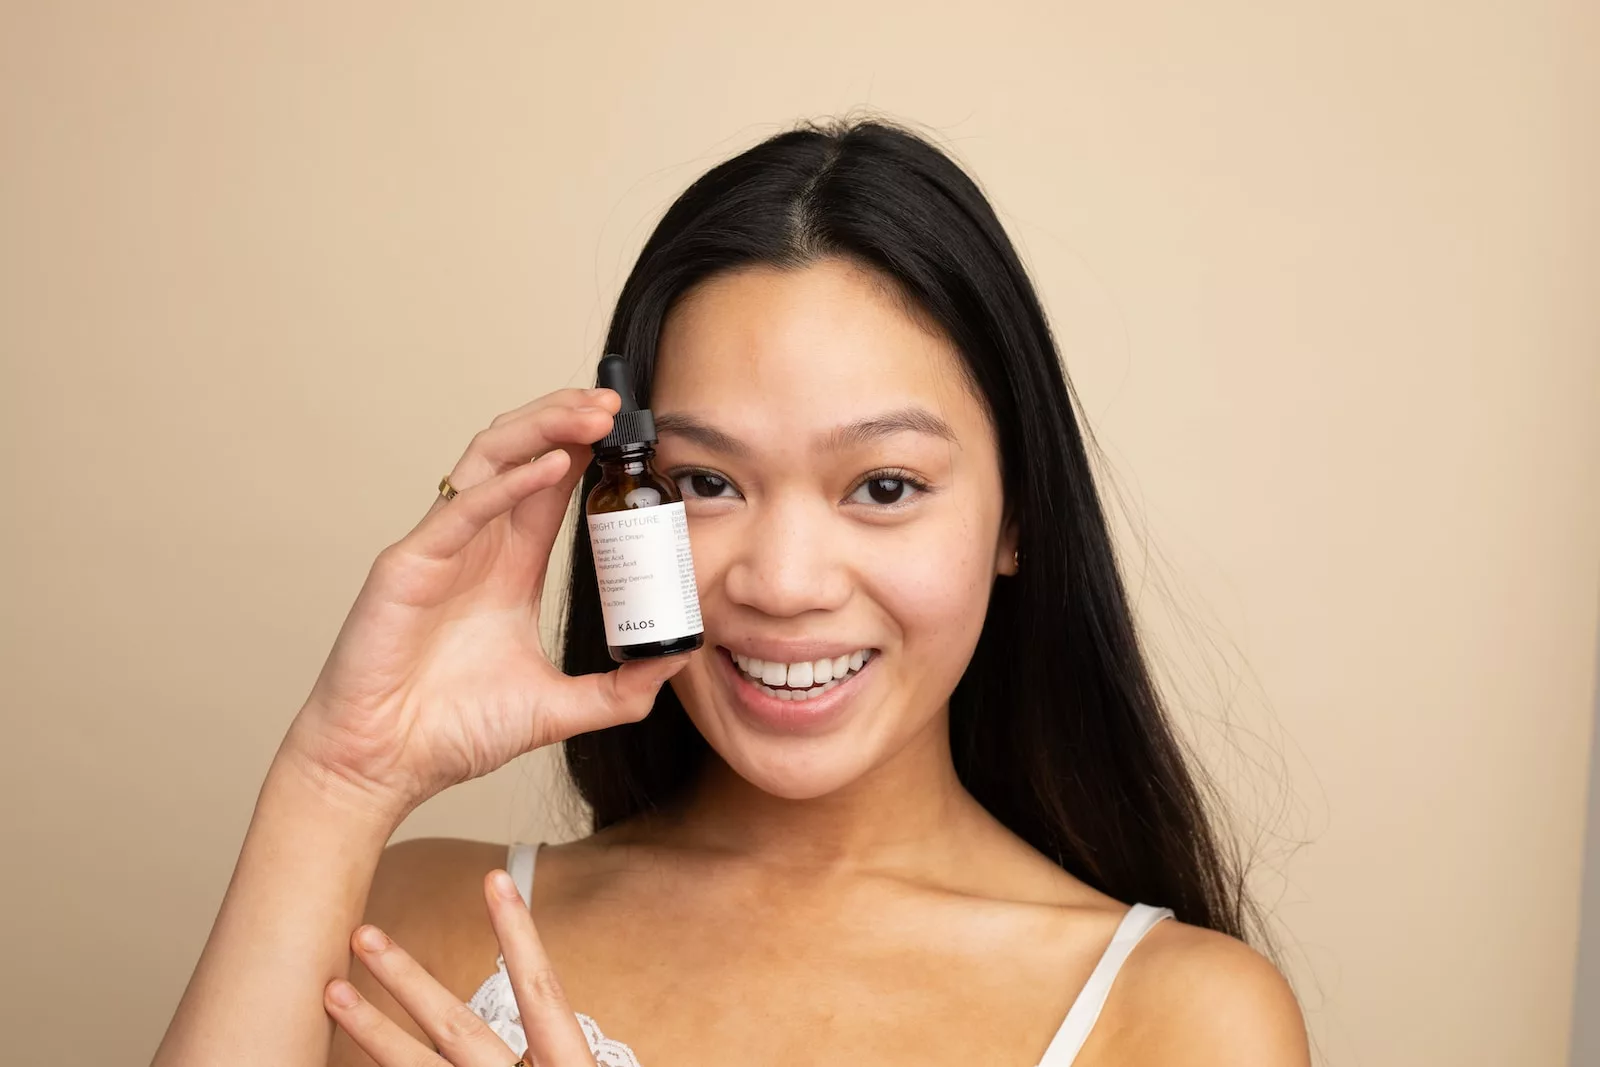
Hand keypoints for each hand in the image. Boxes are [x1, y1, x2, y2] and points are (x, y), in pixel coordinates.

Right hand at [283, 386, 689, 815]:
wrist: (385, 765)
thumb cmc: (452, 732)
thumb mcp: (558, 706)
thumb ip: (618, 690)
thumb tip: (677, 665)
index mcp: (508, 566)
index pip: (550, 484)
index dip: (585, 448)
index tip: (631, 433)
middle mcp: (475, 545)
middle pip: (521, 452)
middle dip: (567, 419)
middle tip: (615, 407)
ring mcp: (440, 548)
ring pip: (489, 460)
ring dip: (541, 429)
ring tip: (590, 415)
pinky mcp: (410, 565)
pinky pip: (463, 509)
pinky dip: (508, 483)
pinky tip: (552, 466)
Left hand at [326, 870, 595, 1065]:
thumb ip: (558, 1051)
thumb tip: (542, 1010)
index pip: (541, 991)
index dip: (518, 933)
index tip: (495, 879)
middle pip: (456, 1028)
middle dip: (407, 979)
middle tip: (364, 934)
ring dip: (371, 1028)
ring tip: (333, 992)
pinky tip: (342, 1055)